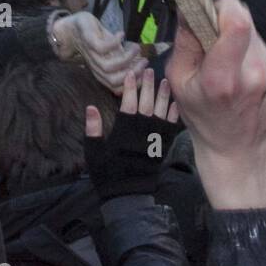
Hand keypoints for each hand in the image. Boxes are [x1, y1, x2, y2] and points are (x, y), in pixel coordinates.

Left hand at [52, 11, 145, 91]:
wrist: (69, 29)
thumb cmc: (93, 40)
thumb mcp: (110, 52)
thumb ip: (122, 59)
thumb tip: (141, 66)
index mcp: (101, 73)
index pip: (117, 87)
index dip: (133, 84)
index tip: (146, 73)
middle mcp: (96, 68)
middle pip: (114, 80)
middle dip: (133, 72)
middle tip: (145, 61)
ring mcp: (91, 55)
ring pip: (108, 66)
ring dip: (126, 57)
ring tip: (137, 47)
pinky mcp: (88, 41)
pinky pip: (102, 48)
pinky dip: (114, 42)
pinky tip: (122, 34)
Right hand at [84, 67, 179, 201]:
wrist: (127, 195)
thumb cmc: (107, 173)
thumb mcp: (93, 152)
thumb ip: (92, 130)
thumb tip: (90, 107)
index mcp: (123, 132)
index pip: (128, 104)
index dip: (129, 88)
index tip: (130, 74)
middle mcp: (141, 132)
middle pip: (146, 104)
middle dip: (148, 86)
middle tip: (149, 71)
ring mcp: (154, 139)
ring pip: (161, 112)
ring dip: (163, 96)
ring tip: (164, 81)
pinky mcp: (163, 147)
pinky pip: (171, 128)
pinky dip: (174, 115)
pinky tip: (175, 104)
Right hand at [165, 0, 265, 210]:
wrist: (240, 148)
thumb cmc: (204, 117)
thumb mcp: (179, 82)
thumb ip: (185, 42)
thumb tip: (189, 7)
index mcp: (222, 78)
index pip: (237, 22)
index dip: (222, 7)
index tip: (206, 13)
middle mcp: (253, 72)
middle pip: (242, 18)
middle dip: (222, 20)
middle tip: (209, 41)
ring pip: (250, 27)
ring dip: (234, 35)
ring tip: (225, 61)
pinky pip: (258, 41)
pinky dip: (245, 47)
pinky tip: (239, 70)